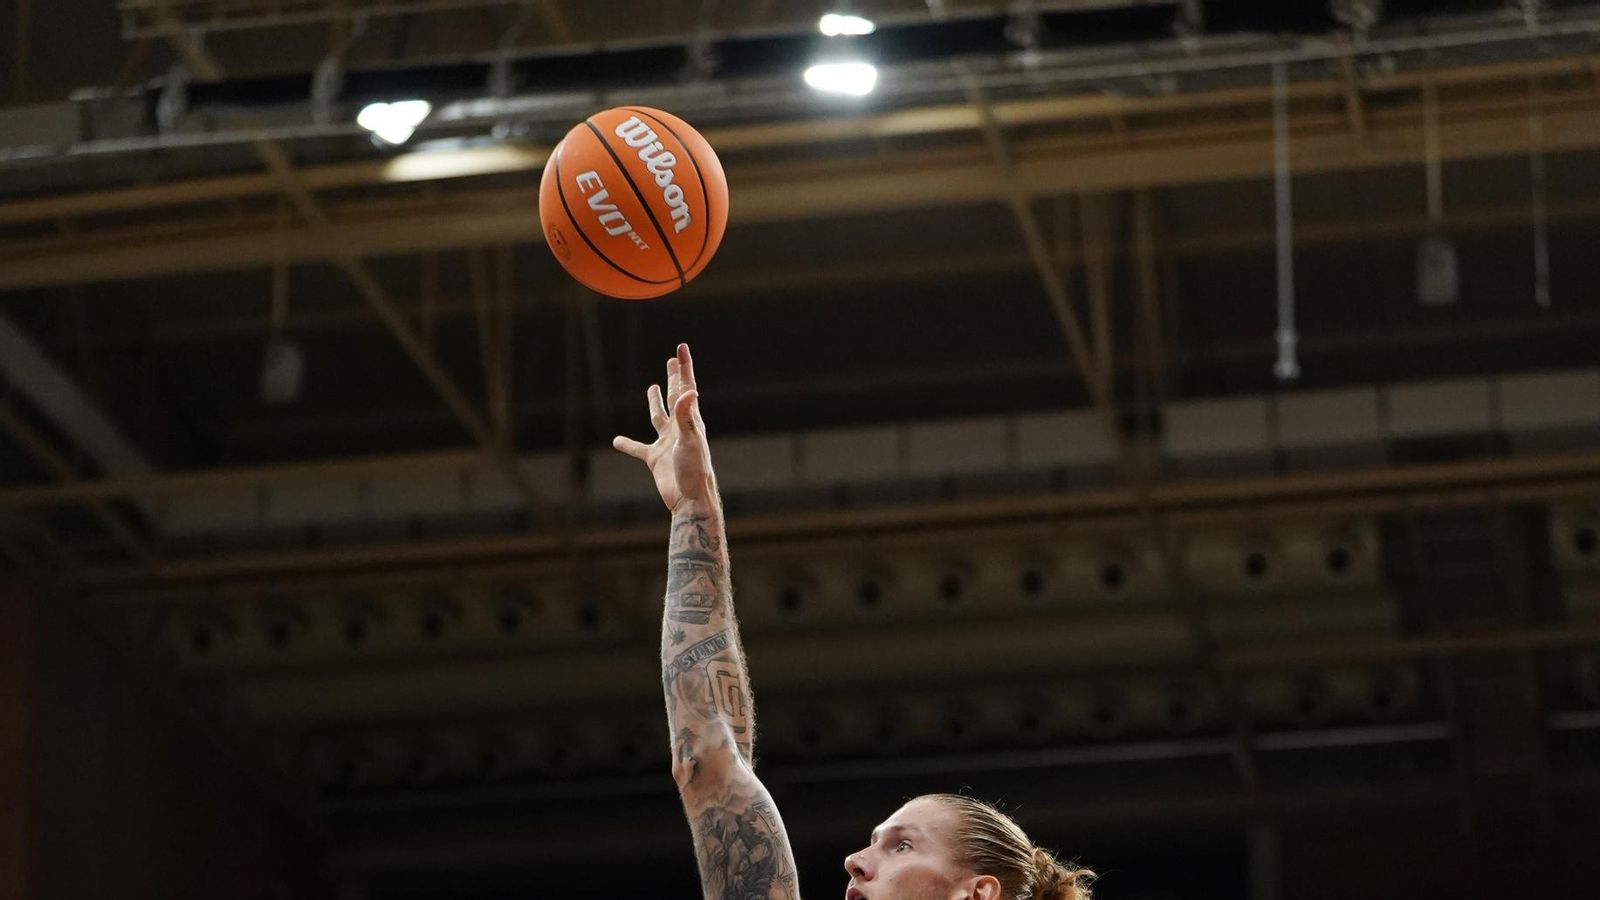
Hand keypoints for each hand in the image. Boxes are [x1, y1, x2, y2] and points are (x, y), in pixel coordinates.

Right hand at [612, 343, 714, 513]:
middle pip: (674, 396)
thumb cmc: (695, 470)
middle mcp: (679, 429)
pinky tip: (617, 441)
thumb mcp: (690, 440)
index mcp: (690, 421)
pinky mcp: (656, 459)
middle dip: (674, 377)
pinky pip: (638, 449)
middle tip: (672, 360)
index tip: (680, 347)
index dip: (683, 367)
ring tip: (651, 387)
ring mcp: (667, 443)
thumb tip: (691, 390)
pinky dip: (627, 444)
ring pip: (658, 417)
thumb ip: (686, 416)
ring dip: (654, 402)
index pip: (685, 387)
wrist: (690, 499)